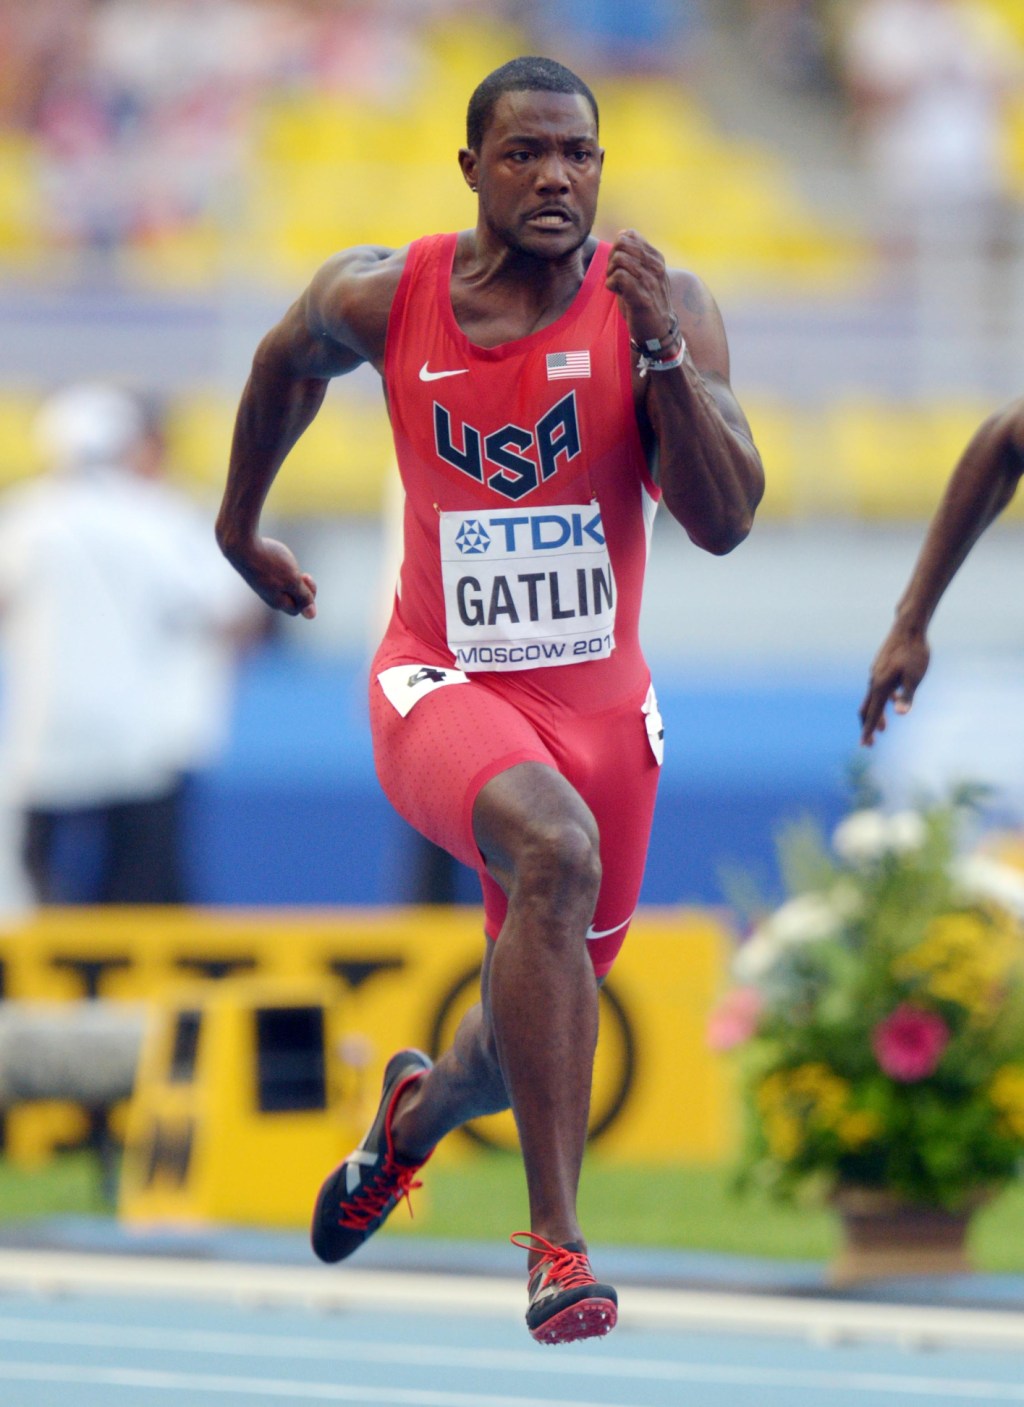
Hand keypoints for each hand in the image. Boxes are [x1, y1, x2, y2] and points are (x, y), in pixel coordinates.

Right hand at [226, 535, 316, 618]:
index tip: (306, 577)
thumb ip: (303, 597)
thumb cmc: (269, 563)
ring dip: (292, 576)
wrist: (240, 545)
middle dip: (302, 588)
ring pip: (282, 586)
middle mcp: (267, 596)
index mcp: (277, 601)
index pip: (298, 608)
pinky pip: (273, 576)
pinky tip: (278, 557)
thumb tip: (312, 616)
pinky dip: (281, 568)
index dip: (308, 597)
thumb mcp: (292, 580)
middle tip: (304, 574)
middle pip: (290, 599)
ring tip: (290, 563)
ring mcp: (260, 584)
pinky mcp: (255, 572)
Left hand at [605, 229, 675, 348]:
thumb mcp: (644, 273)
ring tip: (616, 285)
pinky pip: (619, 277)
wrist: (658, 330)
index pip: (630, 235)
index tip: (619, 265)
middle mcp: (656, 266)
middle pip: (622, 244)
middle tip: (614, 275)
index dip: (617, 248)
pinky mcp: (642, 296)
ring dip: (610, 272)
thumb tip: (623, 233)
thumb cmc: (646, 300)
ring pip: (619, 259)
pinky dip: (611, 284)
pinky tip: (616, 292)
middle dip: (611, 258)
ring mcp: (650, 281)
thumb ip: (635, 255)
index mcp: (656, 257)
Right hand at [859, 626, 929, 745]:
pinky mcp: (881, 668)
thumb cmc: (915, 652)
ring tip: (883, 729)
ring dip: (875, 715)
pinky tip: (892, 700)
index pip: (872, 714)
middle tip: (870, 743)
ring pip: (871, 699)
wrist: (909, 628)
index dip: (868, 731)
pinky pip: (877, 689)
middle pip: (866, 709)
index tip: (864, 746)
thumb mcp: (915, 676)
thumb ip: (907, 695)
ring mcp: (876, 673)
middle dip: (867, 727)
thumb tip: (900, 714)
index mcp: (880, 686)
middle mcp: (874, 681)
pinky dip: (881, 701)